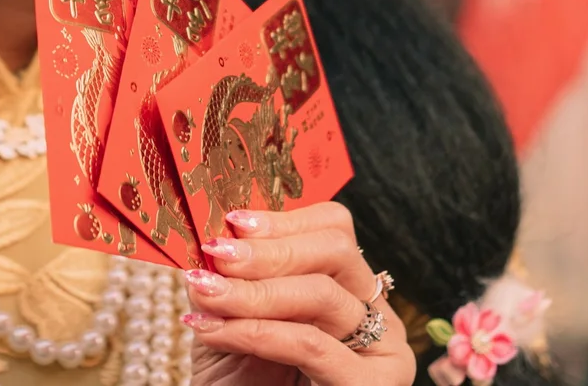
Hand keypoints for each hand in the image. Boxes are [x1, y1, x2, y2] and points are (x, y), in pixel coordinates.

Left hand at [184, 203, 415, 385]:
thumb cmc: (243, 385)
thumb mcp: (229, 322)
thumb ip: (228, 279)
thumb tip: (209, 236)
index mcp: (347, 289)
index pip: (334, 228)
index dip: (284, 219)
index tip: (232, 222)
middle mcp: (375, 315)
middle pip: (336, 250)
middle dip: (270, 249)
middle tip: (217, 254)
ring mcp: (382, 352)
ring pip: (323, 295)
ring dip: (254, 291)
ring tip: (205, 292)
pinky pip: (312, 345)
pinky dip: (255, 331)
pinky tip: (211, 327)